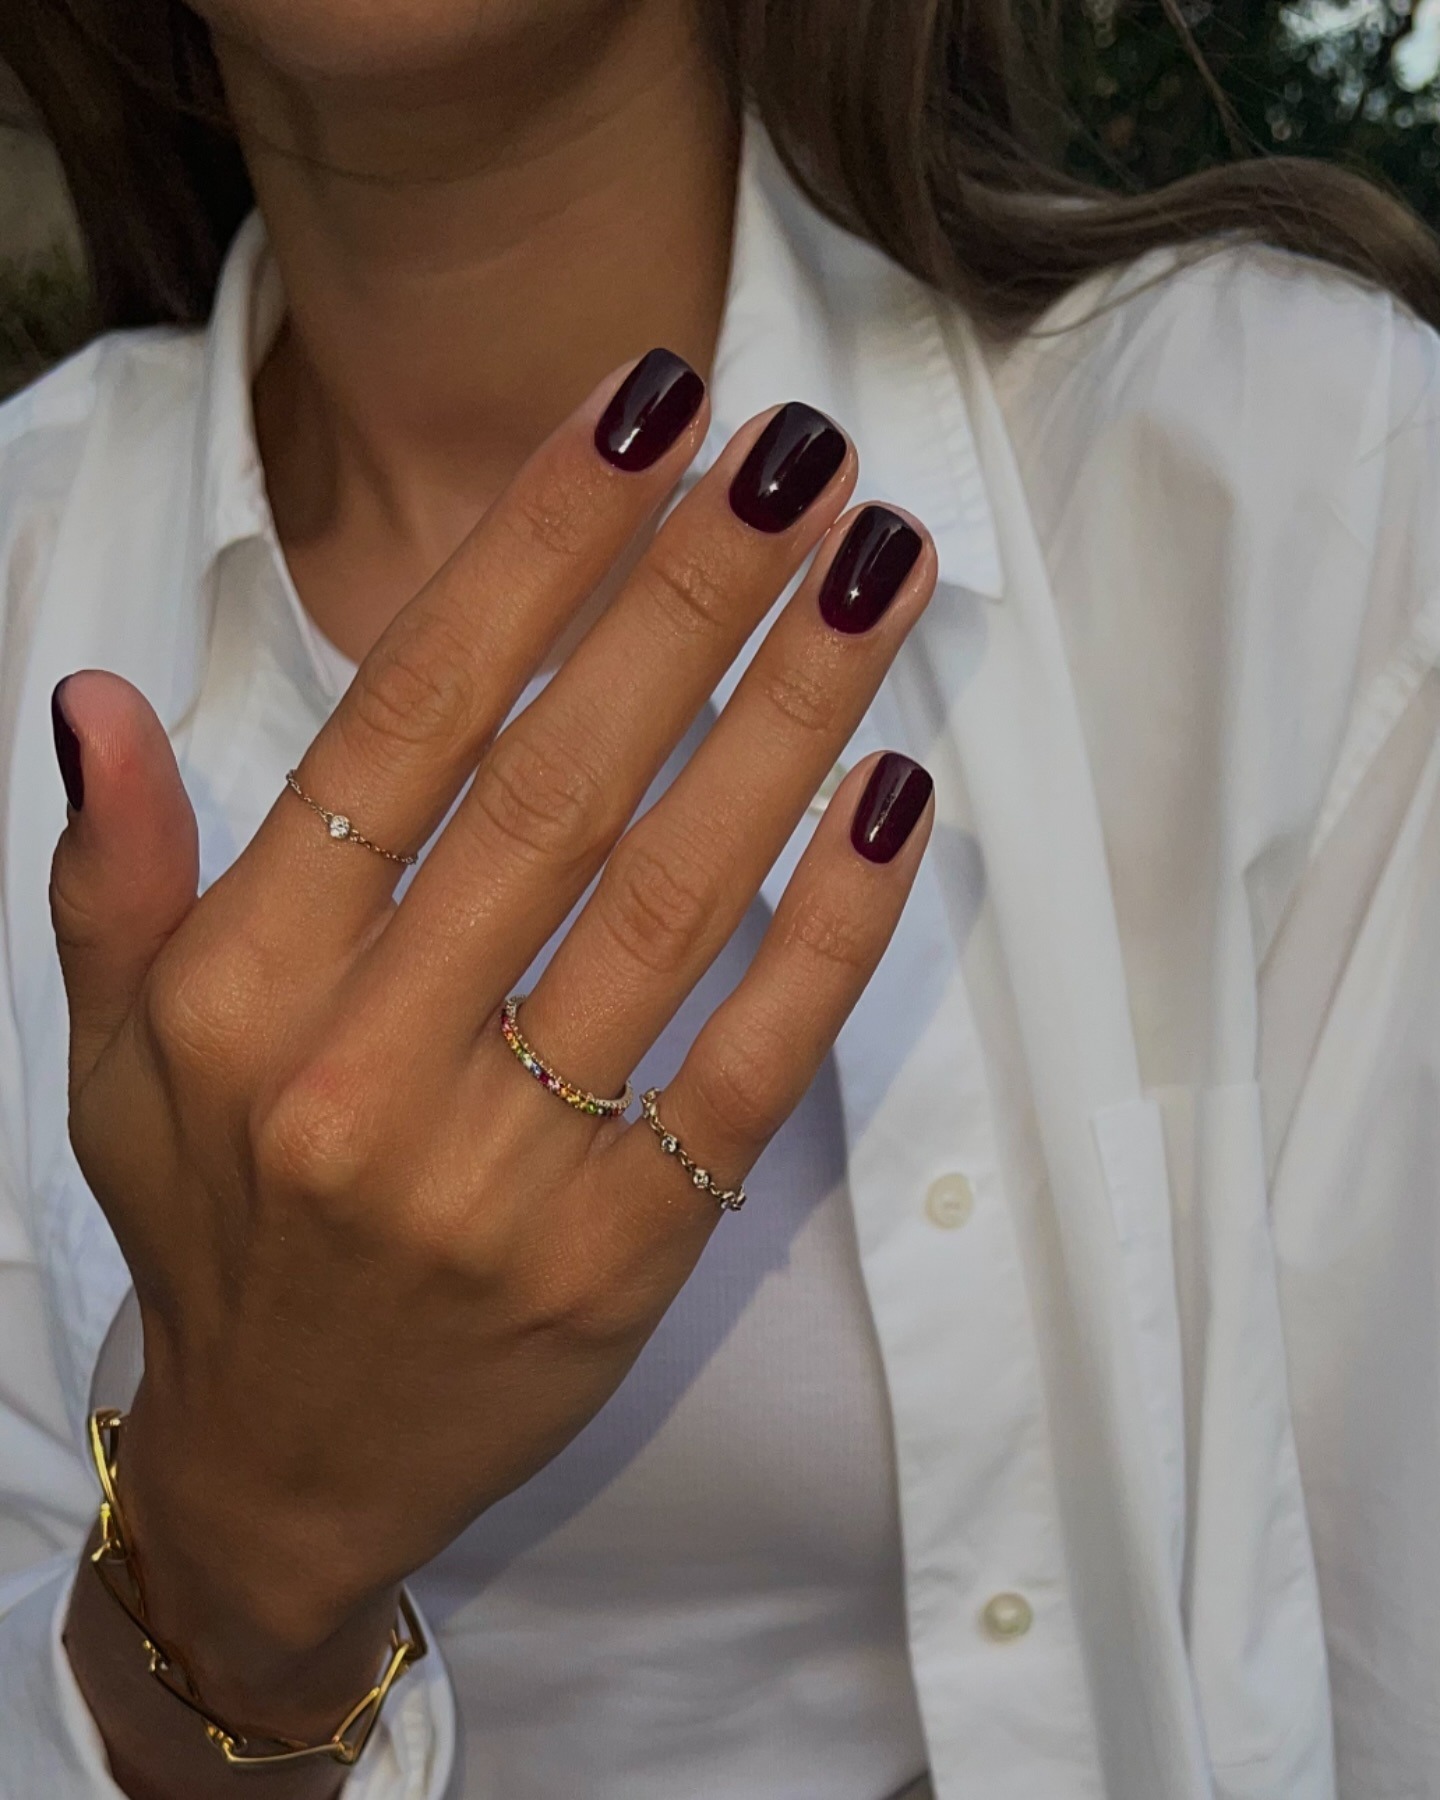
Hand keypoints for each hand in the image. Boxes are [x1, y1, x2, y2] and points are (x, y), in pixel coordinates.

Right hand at [49, 355, 936, 1771]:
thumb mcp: (121, 1059)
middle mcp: (365, 1069)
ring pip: (669, 898)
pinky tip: (892, 788)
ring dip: (789, 715)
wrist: (293, 1470)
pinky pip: (746, 1062)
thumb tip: (95, 699)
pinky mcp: (624, 1252)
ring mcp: (504, 1169)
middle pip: (556, 783)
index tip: (640, 416)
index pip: (403, 723)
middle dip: (688, 594)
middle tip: (798, 453)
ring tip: (876, 568)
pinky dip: (829, 924)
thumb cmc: (217, 1230)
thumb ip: (114, 879)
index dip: (531, 552)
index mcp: (242, 993)